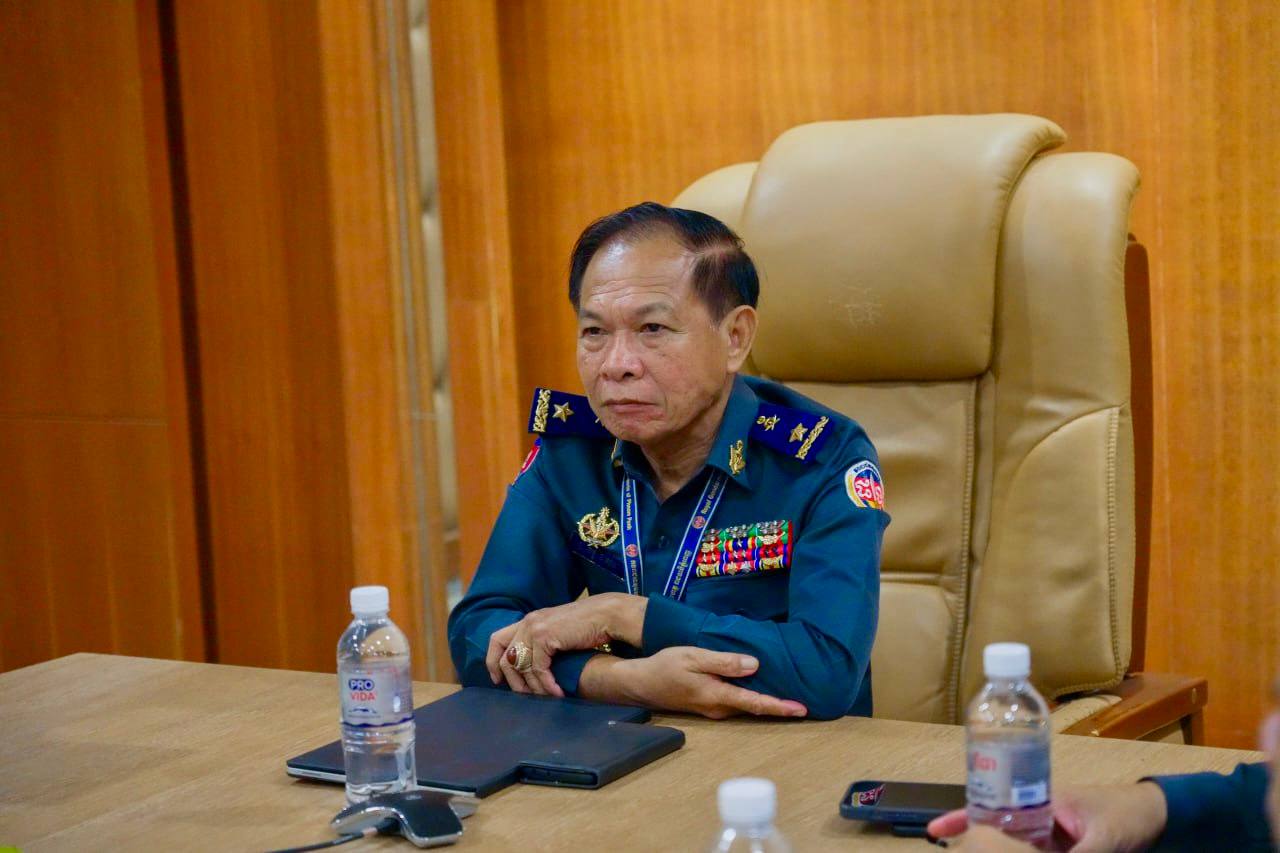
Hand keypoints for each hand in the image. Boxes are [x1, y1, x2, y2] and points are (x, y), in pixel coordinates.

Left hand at [485, 594, 645, 696]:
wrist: (607, 614)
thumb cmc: (589, 625)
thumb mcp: (559, 631)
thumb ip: (544, 642)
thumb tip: (534, 666)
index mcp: (529, 620)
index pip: (497, 639)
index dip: (493, 661)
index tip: (497, 679)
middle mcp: (528, 623)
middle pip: (506, 658)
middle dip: (514, 682)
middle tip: (527, 696)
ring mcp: (535, 628)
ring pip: (522, 667)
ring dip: (535, 687)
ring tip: (548, 697)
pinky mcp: (545, 637)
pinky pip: (538, 669)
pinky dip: (547, 684)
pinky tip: (558, 692)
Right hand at [581, 646, 807, 718]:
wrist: (640, 683)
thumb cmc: (666, 667)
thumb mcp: (694, 658)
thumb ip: (724, 662)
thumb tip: (755, 665)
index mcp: (718, 696)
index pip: (756, 703)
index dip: (781, 706)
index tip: (803, 709)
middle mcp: (719, 708)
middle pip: (756, 708)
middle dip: (781, 706)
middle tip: (807, 702)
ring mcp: (714, 708)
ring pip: (747, 705)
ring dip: (768, 701)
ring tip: (791, 694)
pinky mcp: (709, 704)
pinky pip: (737, 701)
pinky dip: (753, 697)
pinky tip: (761, 686)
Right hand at [927, 783, 1166, 851]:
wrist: (1163, 819)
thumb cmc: (1128, 816)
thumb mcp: (1104, 839)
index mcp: (1041, 800)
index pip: (993, 806)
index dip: (963, 817)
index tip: (936, 830)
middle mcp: (1039, 817)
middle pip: (997, 830)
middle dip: (974, 840)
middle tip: (951, 849)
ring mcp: (1052, 838)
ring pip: (1015, 846)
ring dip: (996, 848)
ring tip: (969, 849)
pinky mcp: (1067, 852)